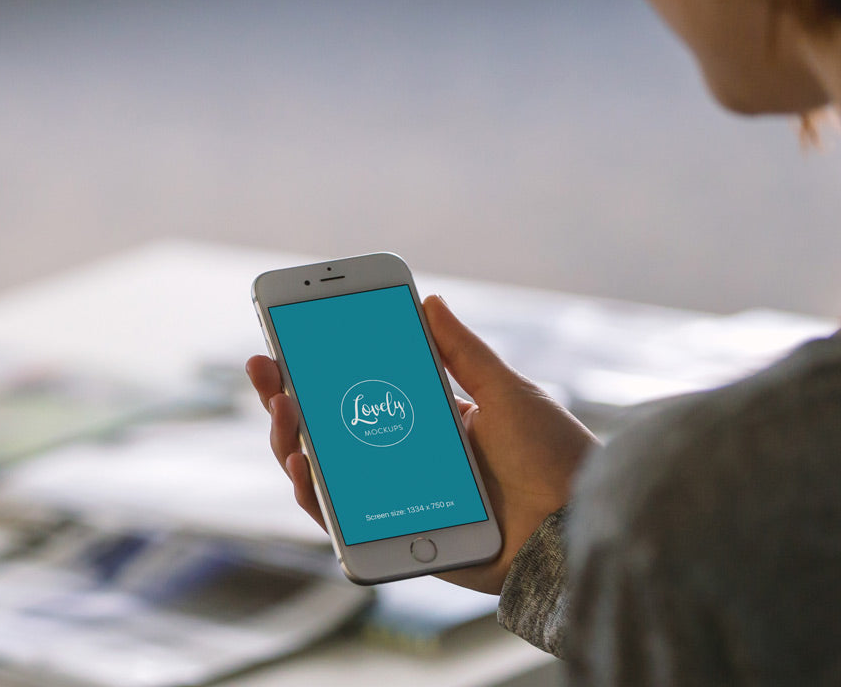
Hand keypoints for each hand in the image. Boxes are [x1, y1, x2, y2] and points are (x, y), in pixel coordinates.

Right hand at [245, 295, 598, 593]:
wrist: (576, 525)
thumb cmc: (553, 458)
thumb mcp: (506, 390)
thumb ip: (462, 351)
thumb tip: (429, 300)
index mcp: (432, 423)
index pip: (361, 391)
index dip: (320, 368)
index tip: (288, 338)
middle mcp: (406, 461)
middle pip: (329, 431)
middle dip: (287, 398)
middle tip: (264, 366)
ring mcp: (396, 501)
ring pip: (324, 474)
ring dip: (291, 438)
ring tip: (283, 406)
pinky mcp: (396, 539)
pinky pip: (340, 521)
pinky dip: (313, 493)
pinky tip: (301, 460)